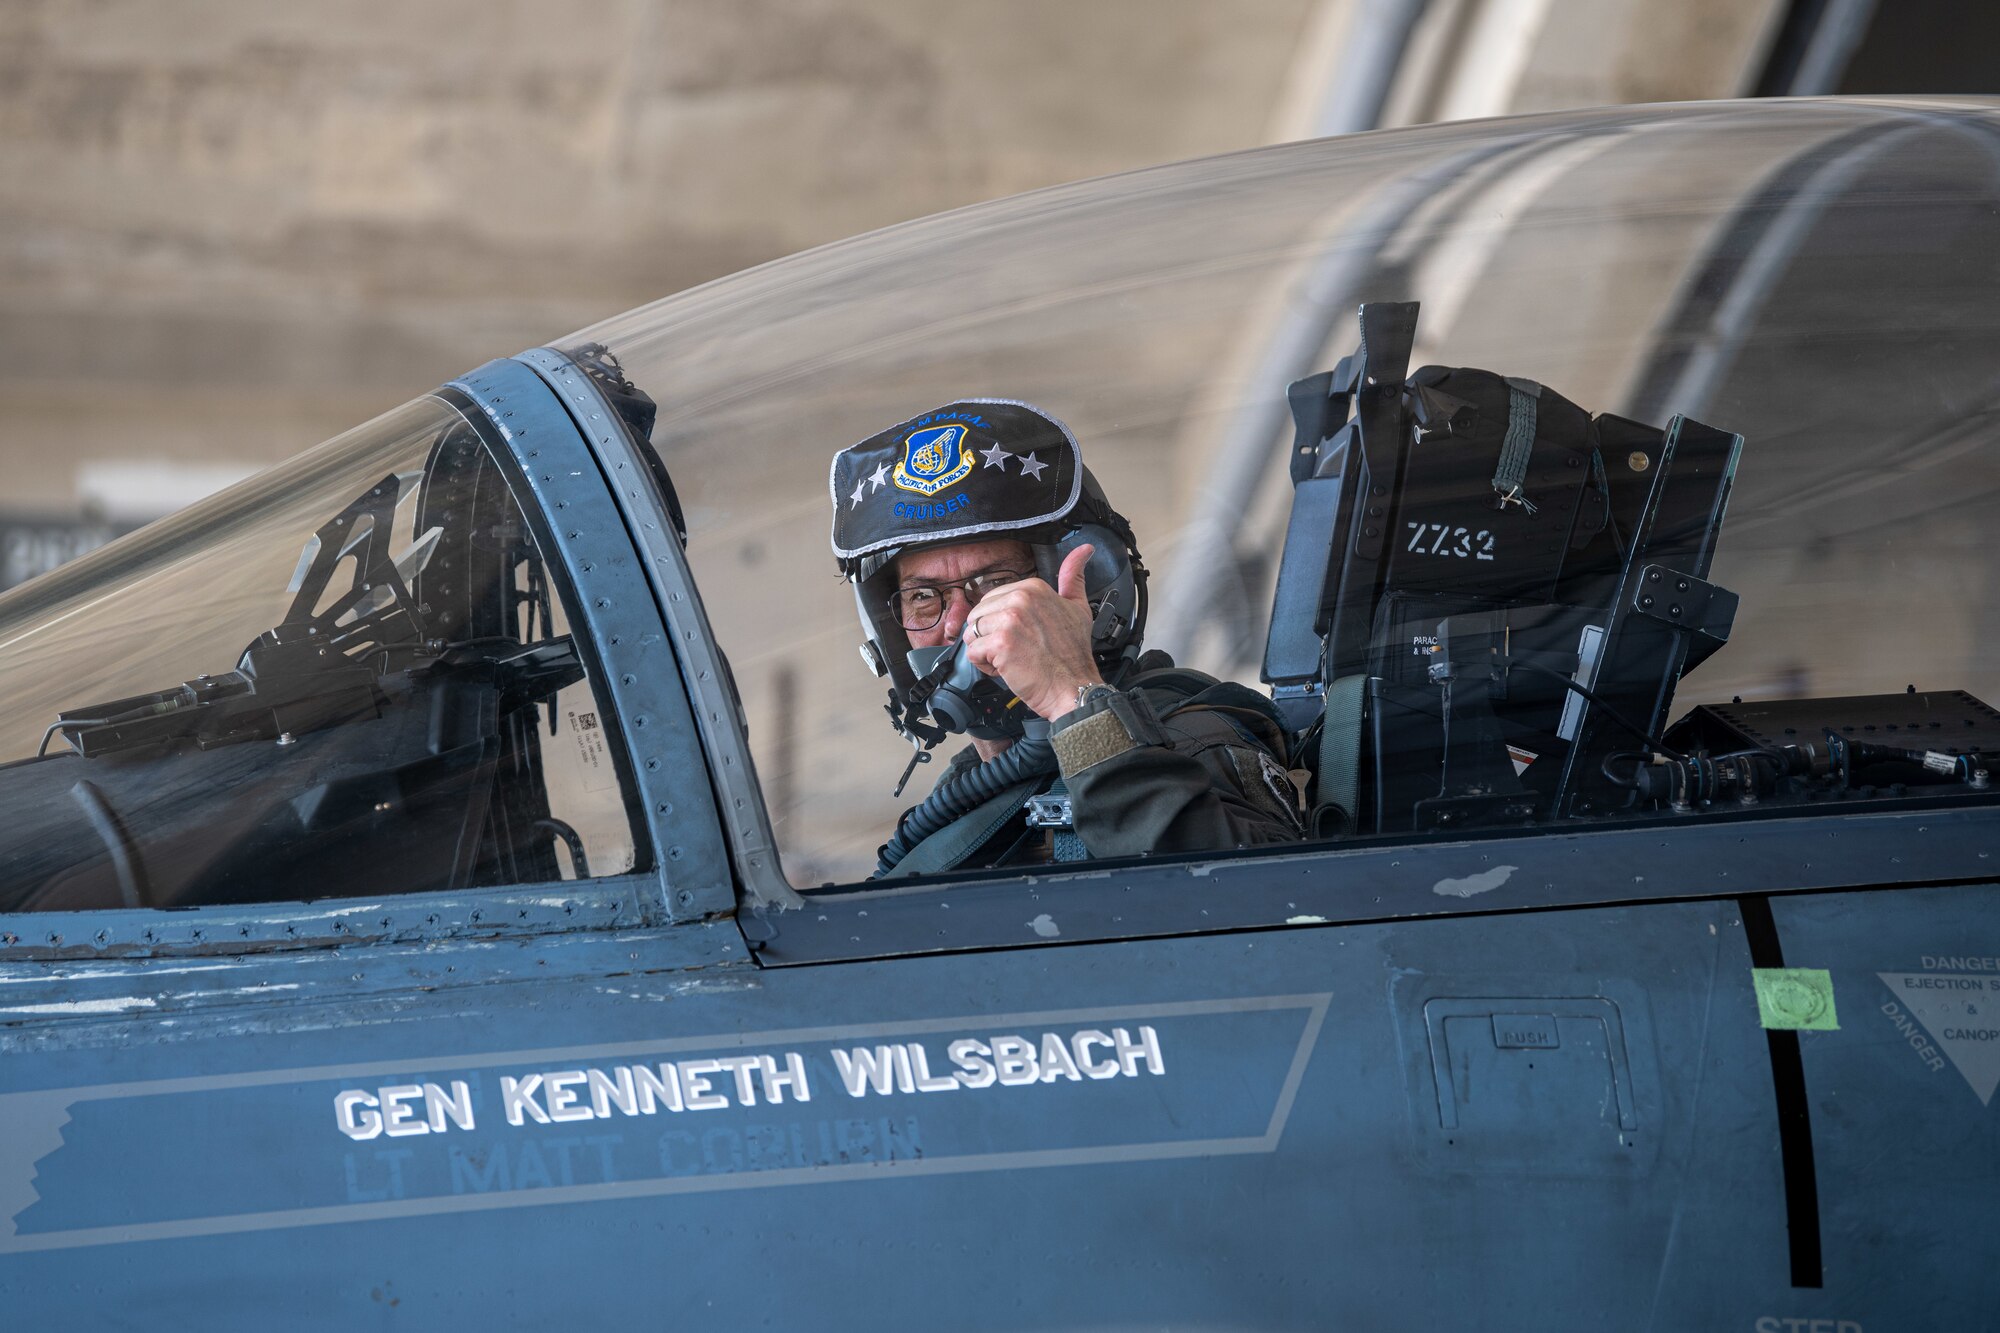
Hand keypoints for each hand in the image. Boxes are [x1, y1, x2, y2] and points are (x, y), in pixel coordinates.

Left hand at [960, 544, 1102, 720]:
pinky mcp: (1000, 643)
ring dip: (986, 651)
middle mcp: (1021, 599)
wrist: (1073, 687)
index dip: (1002, 623)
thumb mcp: (1078, 607)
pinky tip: (1007, 669)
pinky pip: (973, 652)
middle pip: (979, 615)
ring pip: (973, 633)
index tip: (1024, 635)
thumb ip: (1074, 577)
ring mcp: (1010, 620)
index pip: (992, 600)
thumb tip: (1084, 550)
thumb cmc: (1073, 655)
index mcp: (1034, 588)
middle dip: (990, 636)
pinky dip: (985, 666)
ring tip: (1011, 659)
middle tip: (1017, 650)